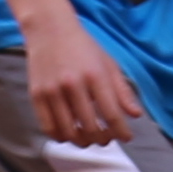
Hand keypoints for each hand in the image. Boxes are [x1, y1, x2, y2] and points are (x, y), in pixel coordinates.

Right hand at [22, 15, 144, 147]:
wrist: (49, 29)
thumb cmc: (83, 47)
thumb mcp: (109, 63)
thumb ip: (122, 91)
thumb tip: (135, 115)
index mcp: (95, 75)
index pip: (112, 114)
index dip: (121, 132)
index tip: (126, 137)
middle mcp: (73, 85)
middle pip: (90, 128)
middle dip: (102, 140)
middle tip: (106, 139)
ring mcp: (52, 91)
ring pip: (69, 132)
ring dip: (82, 142)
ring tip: (88, 138)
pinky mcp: (36, 95)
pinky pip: (49, 127)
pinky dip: (61, 136)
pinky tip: (69, 133)